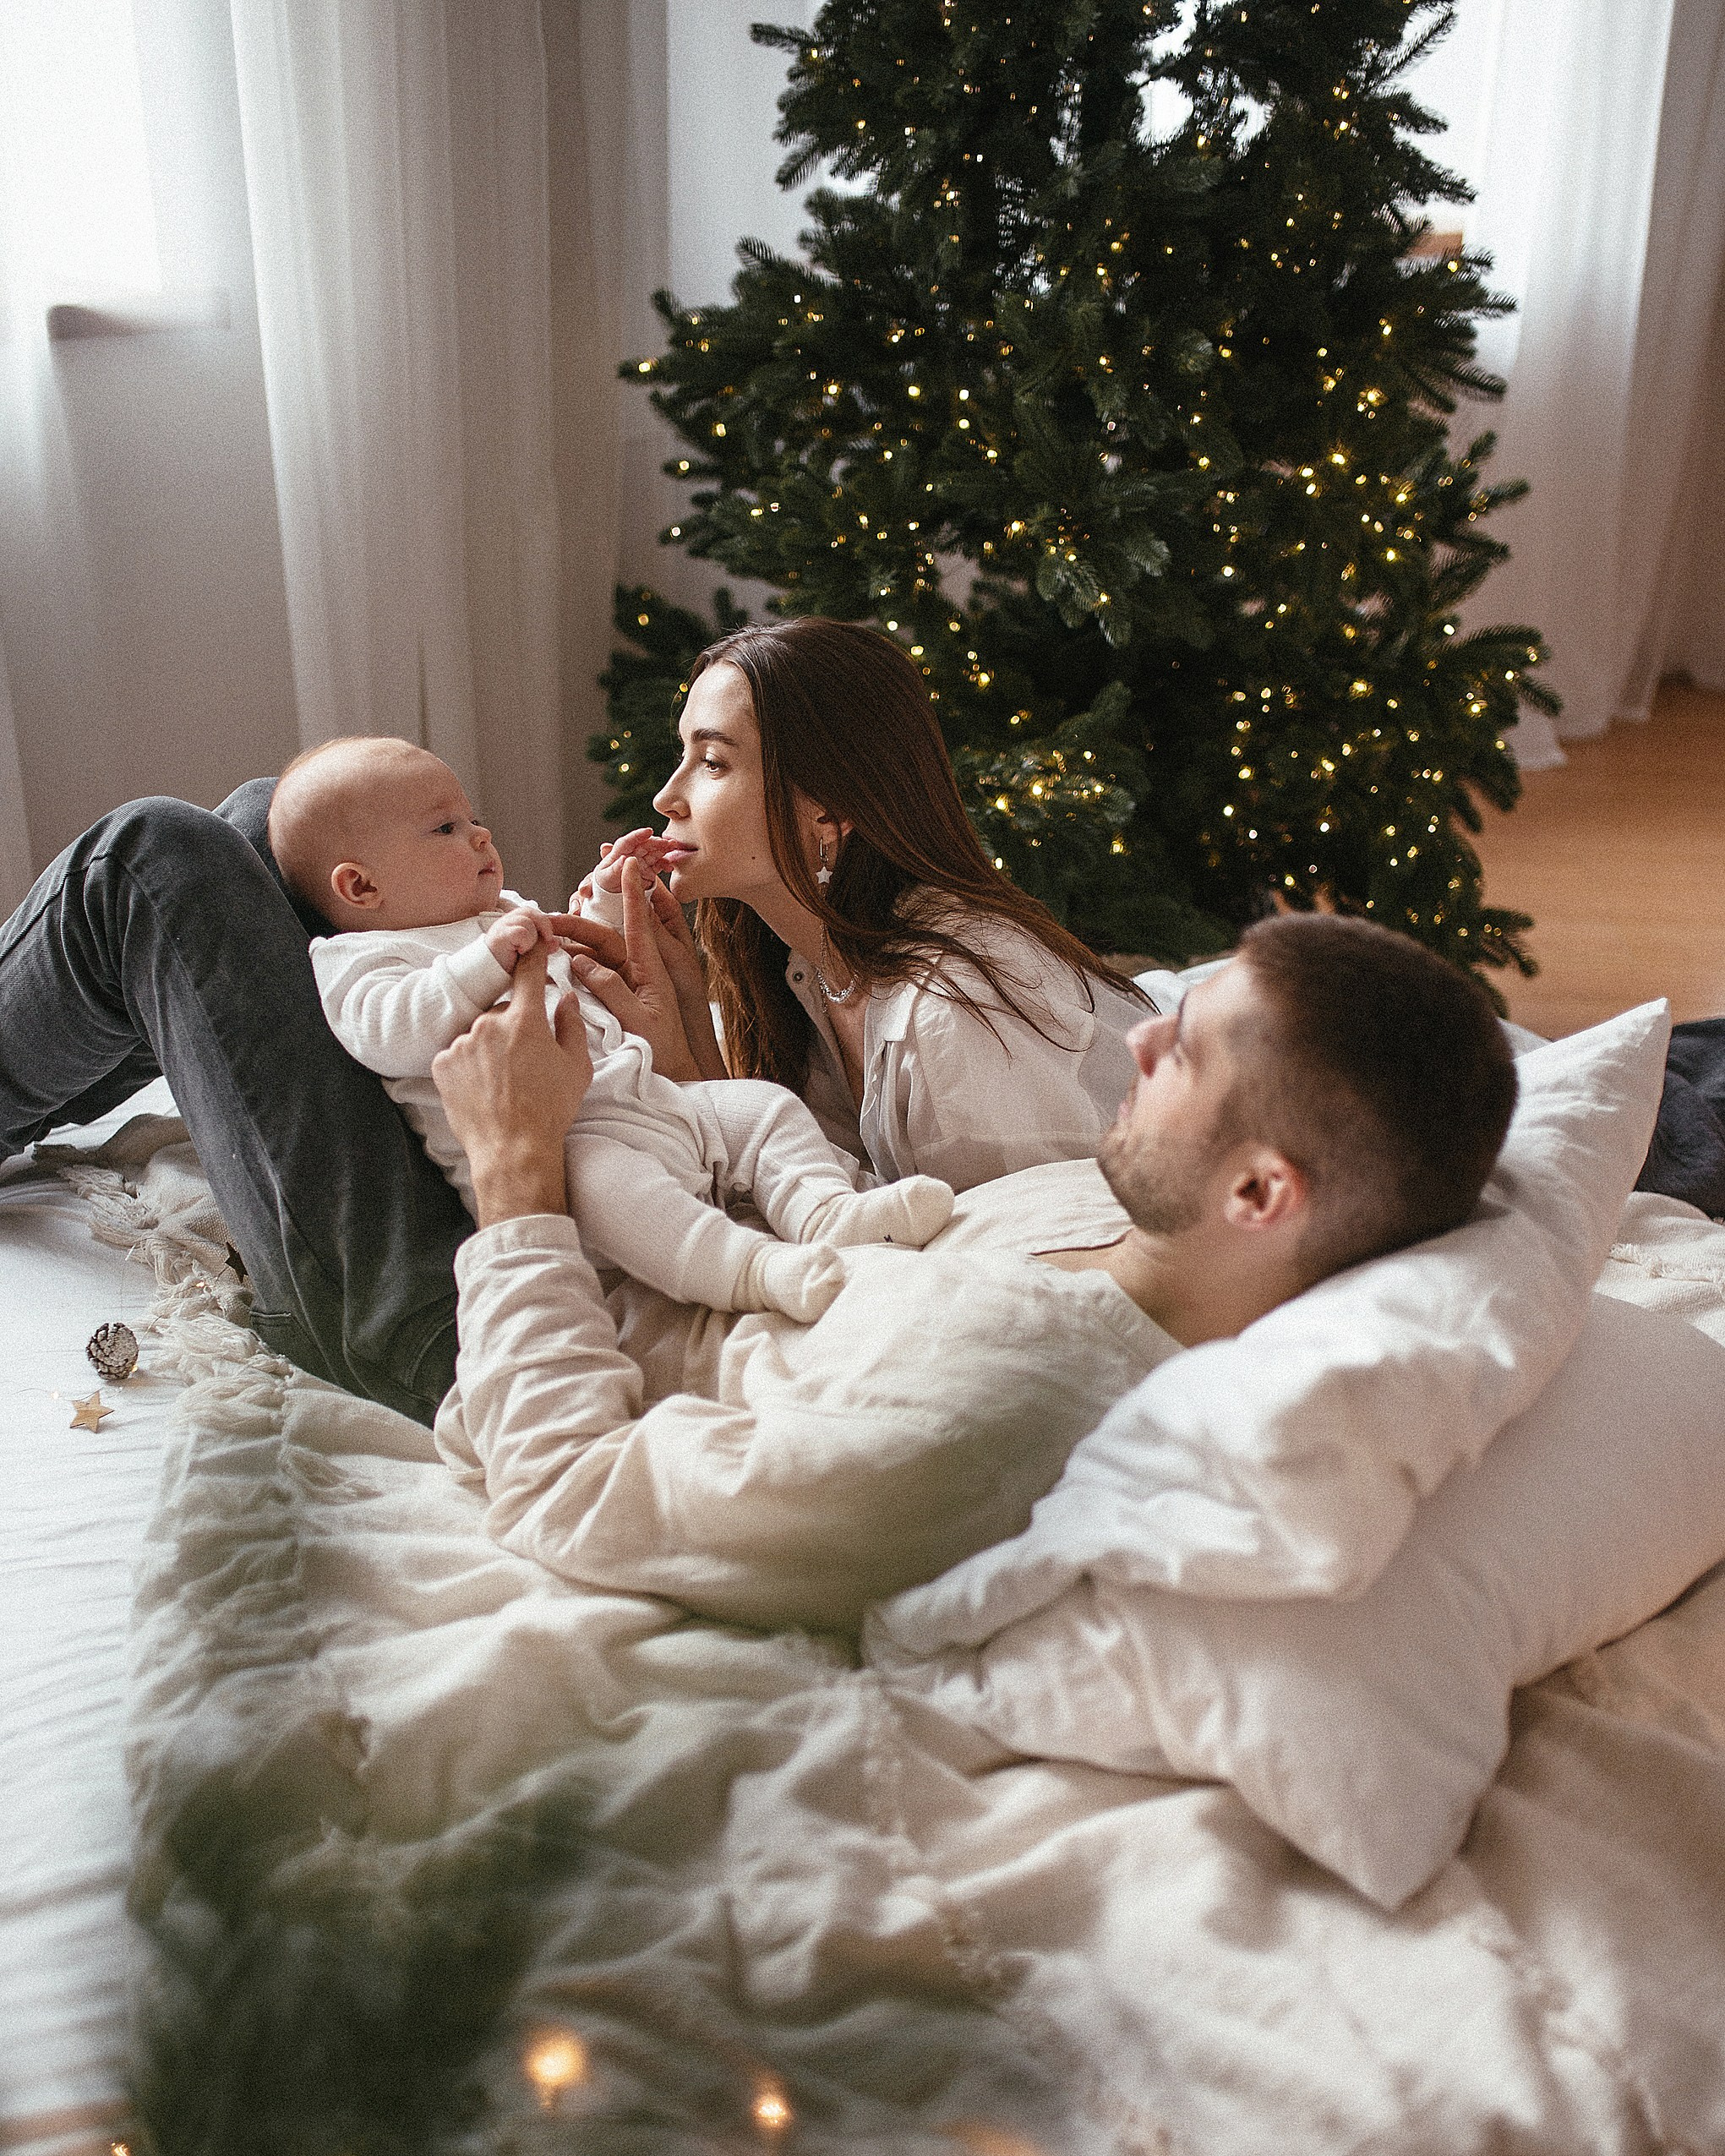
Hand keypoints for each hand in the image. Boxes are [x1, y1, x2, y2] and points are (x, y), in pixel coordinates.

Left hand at [432, 944, 592, 1224]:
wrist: (512, 1150)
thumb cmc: (550, 1110)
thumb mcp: (577, 1067)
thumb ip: (572, 1024)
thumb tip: (566, 997)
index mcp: (525, 1020)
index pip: (528, 973)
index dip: (531, 955)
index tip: (531, 943)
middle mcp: (489, 1024)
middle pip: (503, 1010)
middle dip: (514, 1026)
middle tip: (526, 1060)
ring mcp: (462, 1043)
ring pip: (479, 1033)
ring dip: (490, 1047)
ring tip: (503, 1080)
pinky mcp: (442, 1063)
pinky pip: (458, 1053)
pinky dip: (468, 1064)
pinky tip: (483, 1087)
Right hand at [484, 905, 554, 973]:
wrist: (487, 975)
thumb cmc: (506, 965)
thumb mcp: (529, 954)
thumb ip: (542, 946)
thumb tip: (556, 942)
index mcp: (513, 923)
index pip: (533, 913)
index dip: (545, 923)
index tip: (551, 938)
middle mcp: (506, 921)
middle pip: (530, 912)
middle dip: (543, 926)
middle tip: (547, 940)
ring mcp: (502, 927)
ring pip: (528, 921)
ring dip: (533, 938)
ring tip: (525, 950)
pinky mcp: (500, 935)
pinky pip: (522, 932)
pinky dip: (525, 942)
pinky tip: (519, 951)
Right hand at [548, 858, 724, 1081]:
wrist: (674, 1074)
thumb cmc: (663, 1049)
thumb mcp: (639, 1020)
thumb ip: (611, 990)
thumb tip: (581, 962)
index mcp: (651, 969)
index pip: (639, 923)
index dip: (633, 892)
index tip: (629, 863)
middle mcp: (639, 969)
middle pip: (605, 936)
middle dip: (578, 924)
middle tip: (546, 918)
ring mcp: (627, 981)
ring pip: (596, 952)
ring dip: (573, 941)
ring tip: (545, 934)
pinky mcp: (617, 994)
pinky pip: (593, 971)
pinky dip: (576, 961)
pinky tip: (558, 956)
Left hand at [583, 827, 680, 899]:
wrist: (610, 895)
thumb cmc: (605, 883)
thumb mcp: (606, 877)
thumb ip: (615, 869)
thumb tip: (624, 859)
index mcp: (618, 852)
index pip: (628, 841)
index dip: (638, 835)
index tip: (648, 831)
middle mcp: (631, 854)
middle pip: (644, 845)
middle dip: (656, 842)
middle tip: (666, 842)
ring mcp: (641, 862)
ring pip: (653, 852)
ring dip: (664, 849)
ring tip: (673, 847)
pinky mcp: (648, 870)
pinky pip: (658, 865)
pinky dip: (665, 865)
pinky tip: (670, 867)